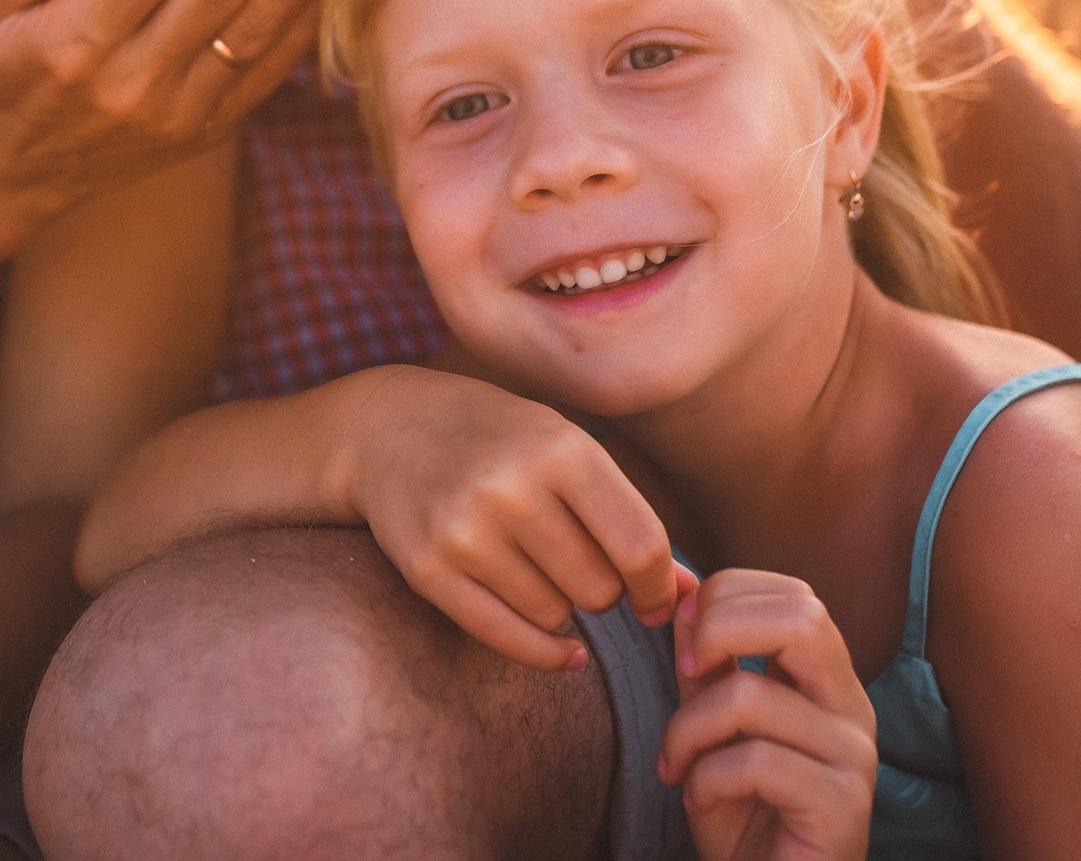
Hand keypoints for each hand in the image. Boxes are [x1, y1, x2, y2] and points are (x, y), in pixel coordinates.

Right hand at [335, 366, 679, 671]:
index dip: (660, 587)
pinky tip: (562, 650)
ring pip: (554, 616)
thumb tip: (691, 597)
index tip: (658, 600)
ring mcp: (463, 532)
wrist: (389, 427)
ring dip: (560, 607)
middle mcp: (510, 489)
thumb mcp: (567, 451)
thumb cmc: (500, 440)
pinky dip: (544, 653)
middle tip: (578, 565)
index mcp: (559, 449)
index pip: (639, 545)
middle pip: (598, 588)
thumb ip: (628, 518)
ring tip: (535, 567)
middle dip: (602, 590)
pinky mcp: (427, 570)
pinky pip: (506, 638)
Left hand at [664, 569, 875, 860]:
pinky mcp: (843, 806)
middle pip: (802, 617)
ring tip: (678, 765)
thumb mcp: (711, 724)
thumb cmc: (740, 812)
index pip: (794, 595)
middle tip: (686, 673)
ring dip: (688, 728)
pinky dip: (705, 779)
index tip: (685, 639)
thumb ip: (703, 658)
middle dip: (720, 630)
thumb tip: (680, 581)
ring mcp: (854, 757)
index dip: (728, 598)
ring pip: (752, 696)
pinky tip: (699, 800)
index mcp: (828, 682)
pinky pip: (755, 763)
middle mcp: (852, 709)